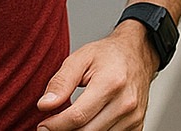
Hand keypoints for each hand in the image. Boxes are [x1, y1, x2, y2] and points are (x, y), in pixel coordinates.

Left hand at [35, 21, 157, 129]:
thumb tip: (44, 104)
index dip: (56, 125)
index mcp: (111, 83)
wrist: (137, 55)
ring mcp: (134, 117)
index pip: (78, 116)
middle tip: (50, 126)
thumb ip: (61, 82)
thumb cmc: (108, 55)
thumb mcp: (79, 59)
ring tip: (67, 121)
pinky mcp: (137, 126)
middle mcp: (126, 103)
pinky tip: (85, 123)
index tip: (43, 126)